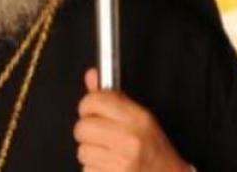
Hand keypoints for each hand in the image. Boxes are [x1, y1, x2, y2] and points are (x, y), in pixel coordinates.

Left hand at [74, 69, 189, 171]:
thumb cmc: (155, 151)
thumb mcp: (140, 119)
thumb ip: (113, 97)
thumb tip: (91, 75)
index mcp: (138, 119)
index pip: (95, 101)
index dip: (89, 106)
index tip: (93, 111)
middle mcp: (130, 139)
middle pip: (82, 127)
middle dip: (87, 133)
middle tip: (101, 137)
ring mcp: (122, 162)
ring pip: (82, 151)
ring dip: (91, 154)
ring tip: (110, 155)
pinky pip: (86, 170)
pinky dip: (94, 171)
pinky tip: (110, 168)